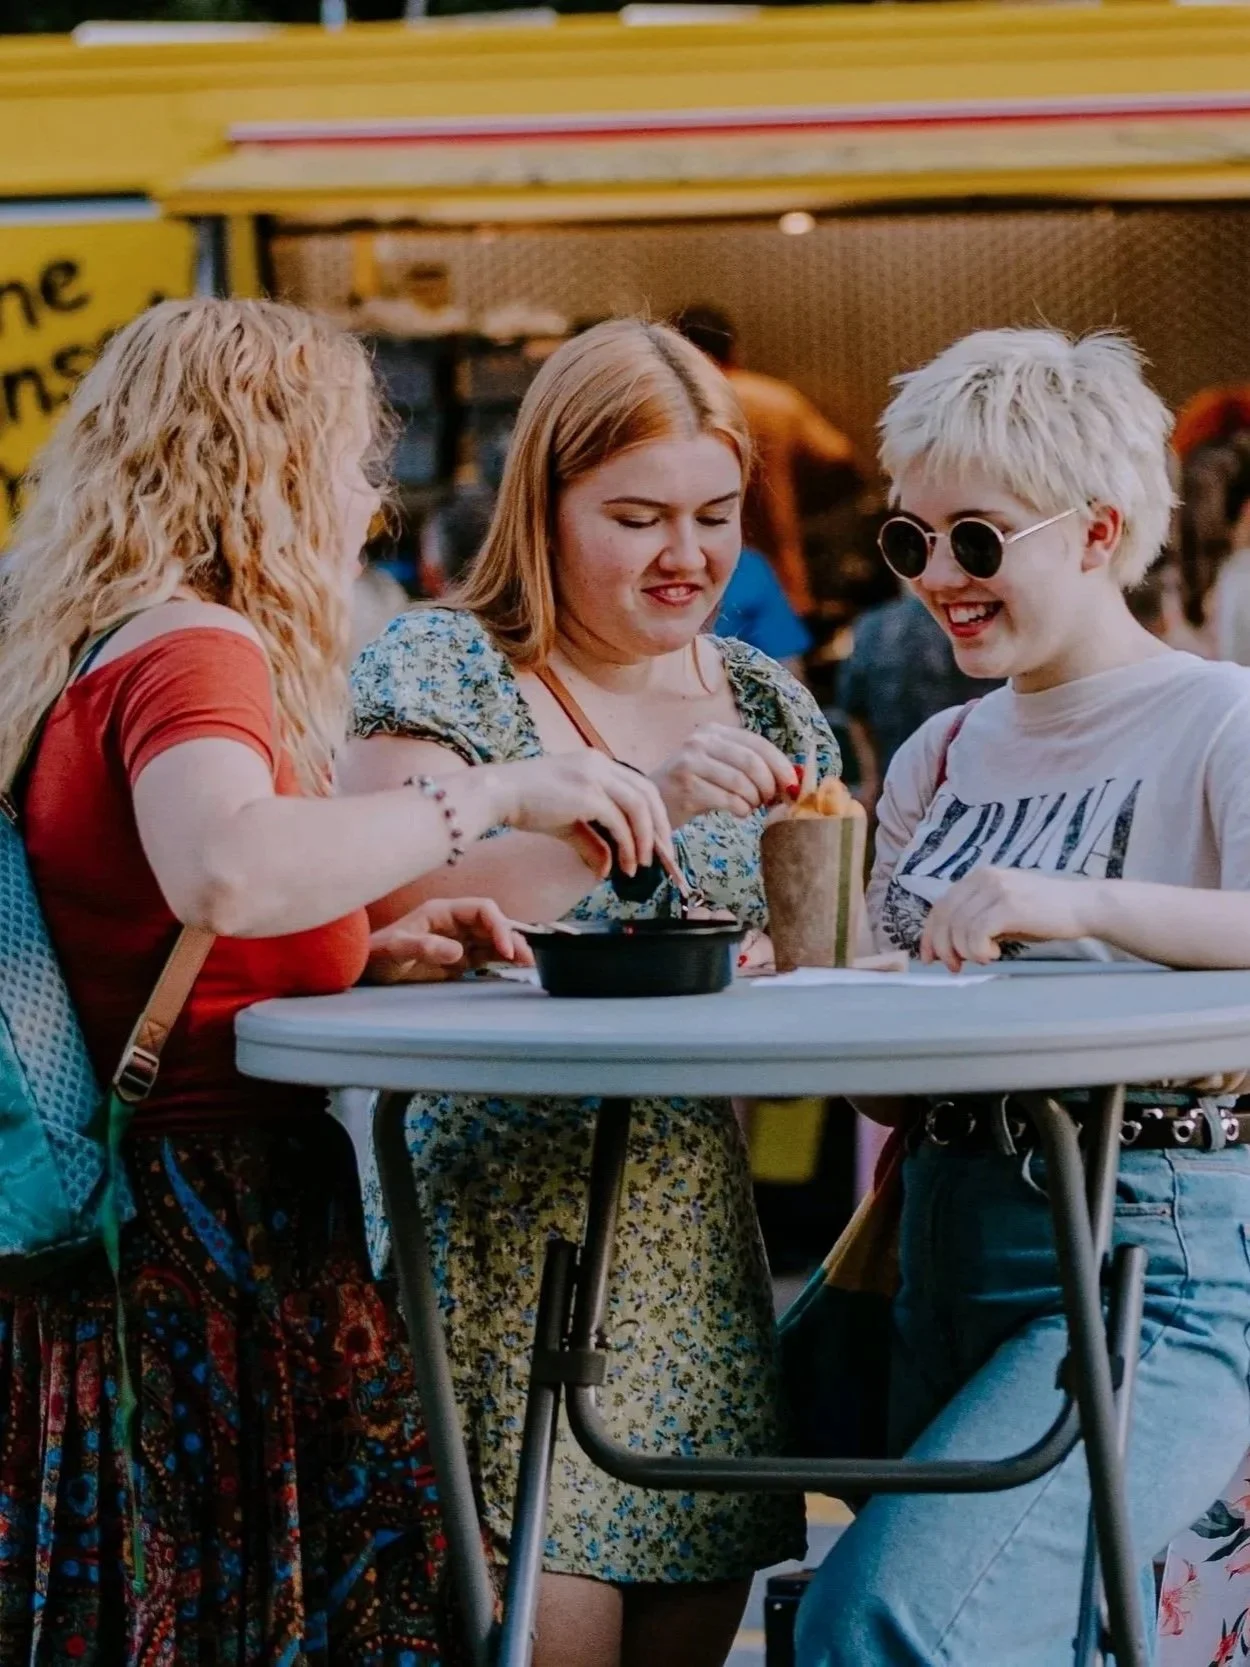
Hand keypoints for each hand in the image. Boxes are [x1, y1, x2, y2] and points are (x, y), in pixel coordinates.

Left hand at [365, 897, 532, 984]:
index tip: (505, 948)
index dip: (499, 925)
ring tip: (527, 962)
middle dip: (511, 937)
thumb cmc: (377, 953)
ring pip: (493, 940)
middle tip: (525, 958)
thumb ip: (425, 947)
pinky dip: (502, 960)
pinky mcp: (458, 959)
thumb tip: (458, 951)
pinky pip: (486, 956)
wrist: (365, 968)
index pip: (482, 910)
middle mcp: (454, 923)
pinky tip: (514, 966)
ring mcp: (458, 940)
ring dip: (511, 948)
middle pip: (493, 923)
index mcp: (443, 911)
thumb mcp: (396, 949)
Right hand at [484, 752, 673, 879]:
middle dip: (660, 828)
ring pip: (639, 808)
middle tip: (664, 856)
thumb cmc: (527, 804)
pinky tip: (626, 864)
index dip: (654, 815)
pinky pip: (620, 822)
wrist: (498, 793)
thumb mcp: (567, 823)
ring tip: (643, 865)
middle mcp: (601, 764)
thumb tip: (607, 869)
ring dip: (646, 840)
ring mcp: (595, 775)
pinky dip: (628, 845)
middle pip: (648, 794)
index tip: (659, 841)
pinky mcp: (587, 794)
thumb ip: (592, 841)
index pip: (640, 786)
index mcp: (598, 763)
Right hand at [650, 724, 798, 825]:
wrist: (652, 802)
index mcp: (713, 732)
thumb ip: (750, 766)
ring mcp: (691, 763)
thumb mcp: (719, 766)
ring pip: (742, 783)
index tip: (793, 785)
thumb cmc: (694, 786)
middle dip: (769, 785)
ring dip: (755, 800)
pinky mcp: (686, 787)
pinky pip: (729, 800)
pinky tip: (739, 813)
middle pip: (752, 763)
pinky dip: (742, 810)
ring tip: (751, 806)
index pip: (757, 743)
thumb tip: (793, 778)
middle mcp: (700, 742)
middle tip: (770, 801)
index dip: (781, 765)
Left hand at [920, 869, 1096, 971]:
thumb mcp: (1003, 911)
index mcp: (978, 877)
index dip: (929, 935)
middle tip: (954, 967)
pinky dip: (979, 950)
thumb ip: (976, 920)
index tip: (929, 958)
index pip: (940, 906)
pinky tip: (995, 954)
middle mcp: (983, 878)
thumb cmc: (1043, 914)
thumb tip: (947, 947)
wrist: (1082, 906)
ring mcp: (997, 890)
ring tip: (984, 958)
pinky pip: (977, 932)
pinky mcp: (1010, 905)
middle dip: (943, 947)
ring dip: (965, 951)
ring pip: (959, 927)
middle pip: (944, 917)